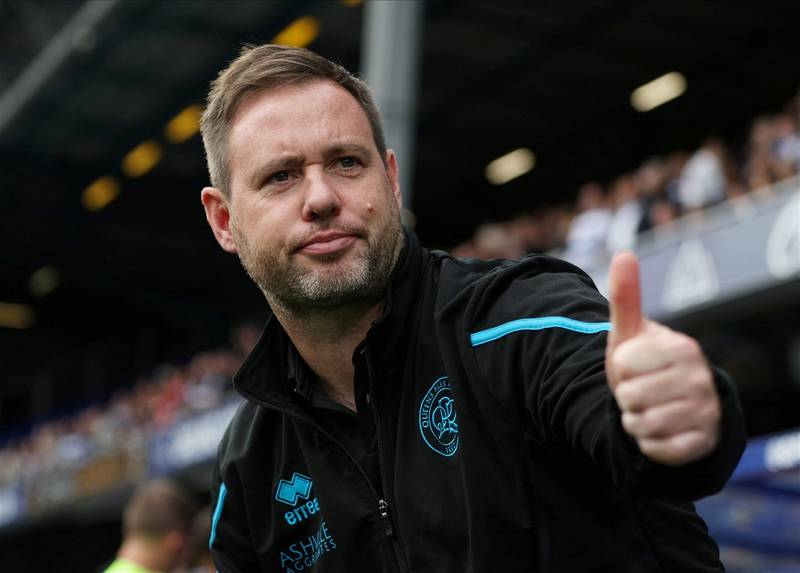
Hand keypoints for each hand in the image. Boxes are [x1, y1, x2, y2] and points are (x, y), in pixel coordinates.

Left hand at [605, 252, 720, 465]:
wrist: (666, 405)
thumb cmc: (643, 365)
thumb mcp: (629, 332)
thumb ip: (626, 296)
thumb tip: (623, 254)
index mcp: (682, 347)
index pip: (624, 364)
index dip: (620, 369)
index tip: (635, 367)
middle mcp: (700, 378)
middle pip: (631, 397)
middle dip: (626, 398)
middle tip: (641, 392)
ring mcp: (705, 411)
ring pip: (643, 424)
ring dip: (635, 421)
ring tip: (648, 410)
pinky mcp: (703, 443)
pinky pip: (658, 449)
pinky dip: (648, 444)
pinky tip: (659, 431)